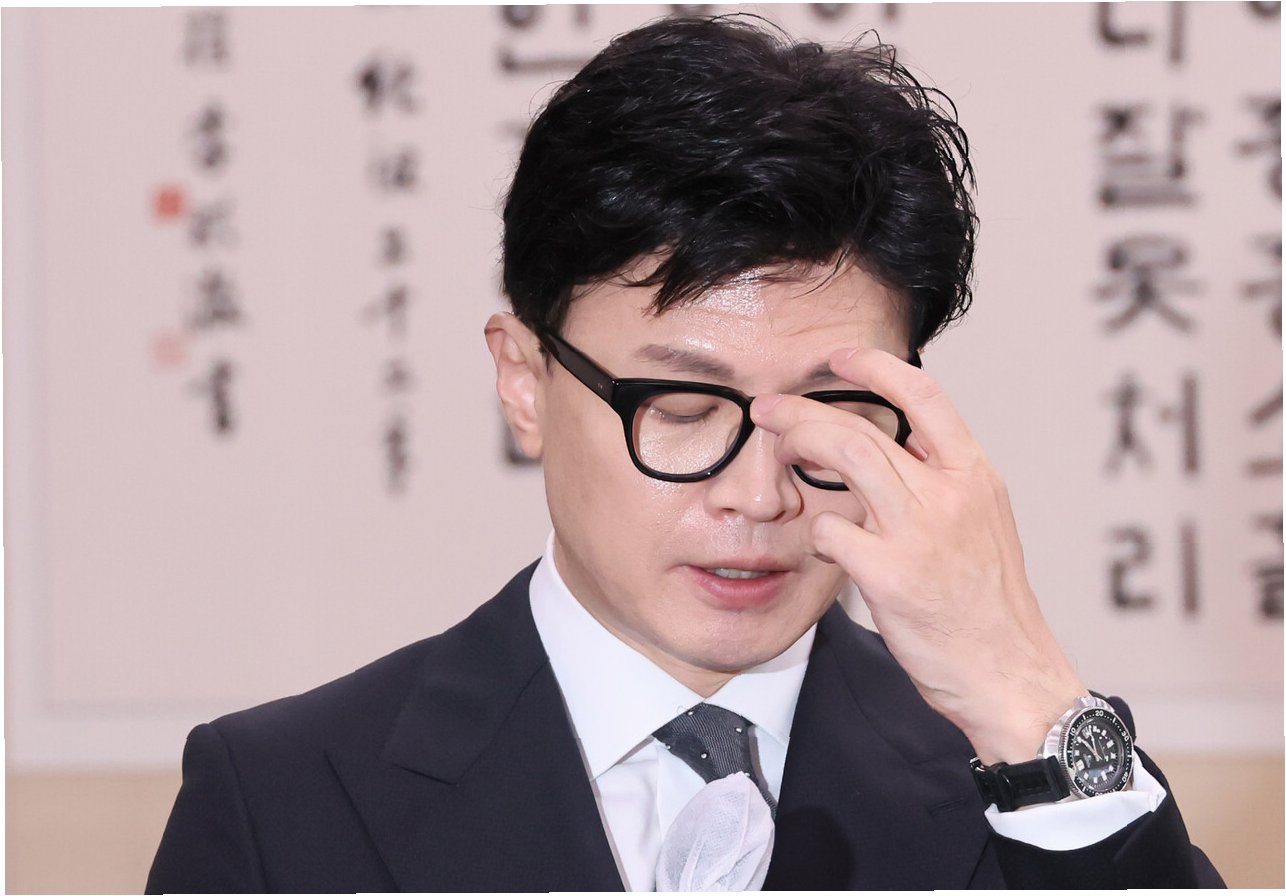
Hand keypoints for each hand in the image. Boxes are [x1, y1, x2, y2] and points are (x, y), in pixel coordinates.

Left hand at [751, 347, 1085, 764]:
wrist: (1009, 672)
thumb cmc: (990, 604)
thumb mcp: (983, 523)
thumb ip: (943, 480)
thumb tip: (898, 443)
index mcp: (974, 475)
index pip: (925, 395)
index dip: (876, 367)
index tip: (838, 359)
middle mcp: (950, 494)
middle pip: (862, 425)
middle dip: (804, 409)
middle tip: (770, 409)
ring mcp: (919, 533)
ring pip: (844, 456)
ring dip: (797, 443)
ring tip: (774, 446)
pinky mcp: (890, 576)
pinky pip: (830, 530)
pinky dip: (816, 532)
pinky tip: (821, 546)